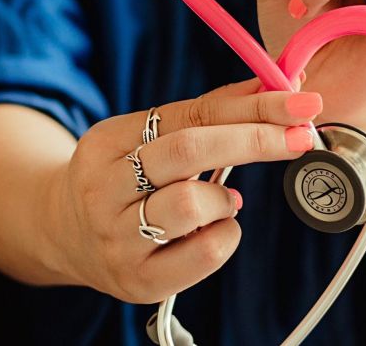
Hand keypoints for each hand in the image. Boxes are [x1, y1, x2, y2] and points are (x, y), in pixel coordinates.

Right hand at [50, 79, 321, 302]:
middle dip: (255, 139)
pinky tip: (217, 227)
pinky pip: (202, 255)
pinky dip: (226, 235)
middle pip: (189, 150)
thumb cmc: (126, 175)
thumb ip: (211, 111)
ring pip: (190, 204)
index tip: (302, 102)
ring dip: (226, 198)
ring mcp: (116, 238)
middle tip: (301, 136)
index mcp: (109, 140)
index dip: (253, 106)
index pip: (193, 113)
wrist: (63, 233)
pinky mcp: (136, 281)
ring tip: (225, 200)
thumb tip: (280, 84)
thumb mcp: (151, 134)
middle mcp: (104, 188)